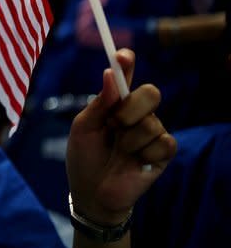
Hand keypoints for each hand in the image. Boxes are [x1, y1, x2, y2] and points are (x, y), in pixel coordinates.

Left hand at [66, 49, 176, 224]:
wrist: (91, 191)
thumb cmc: (84, 156)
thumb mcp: (83, 127)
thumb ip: (99, 103)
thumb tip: (109, 73)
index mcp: (116, 103)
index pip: (126, 76)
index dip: (126, 63)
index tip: (122, 56)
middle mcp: (137, 113)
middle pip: (151, 93)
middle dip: (131, 108)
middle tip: (114, 124)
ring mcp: (151, 132)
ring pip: (152, 122)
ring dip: (130, 139)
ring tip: (119, 151)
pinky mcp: (163, 154)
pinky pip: (164, 142)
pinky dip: (145, 153)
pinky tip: (135, 162)